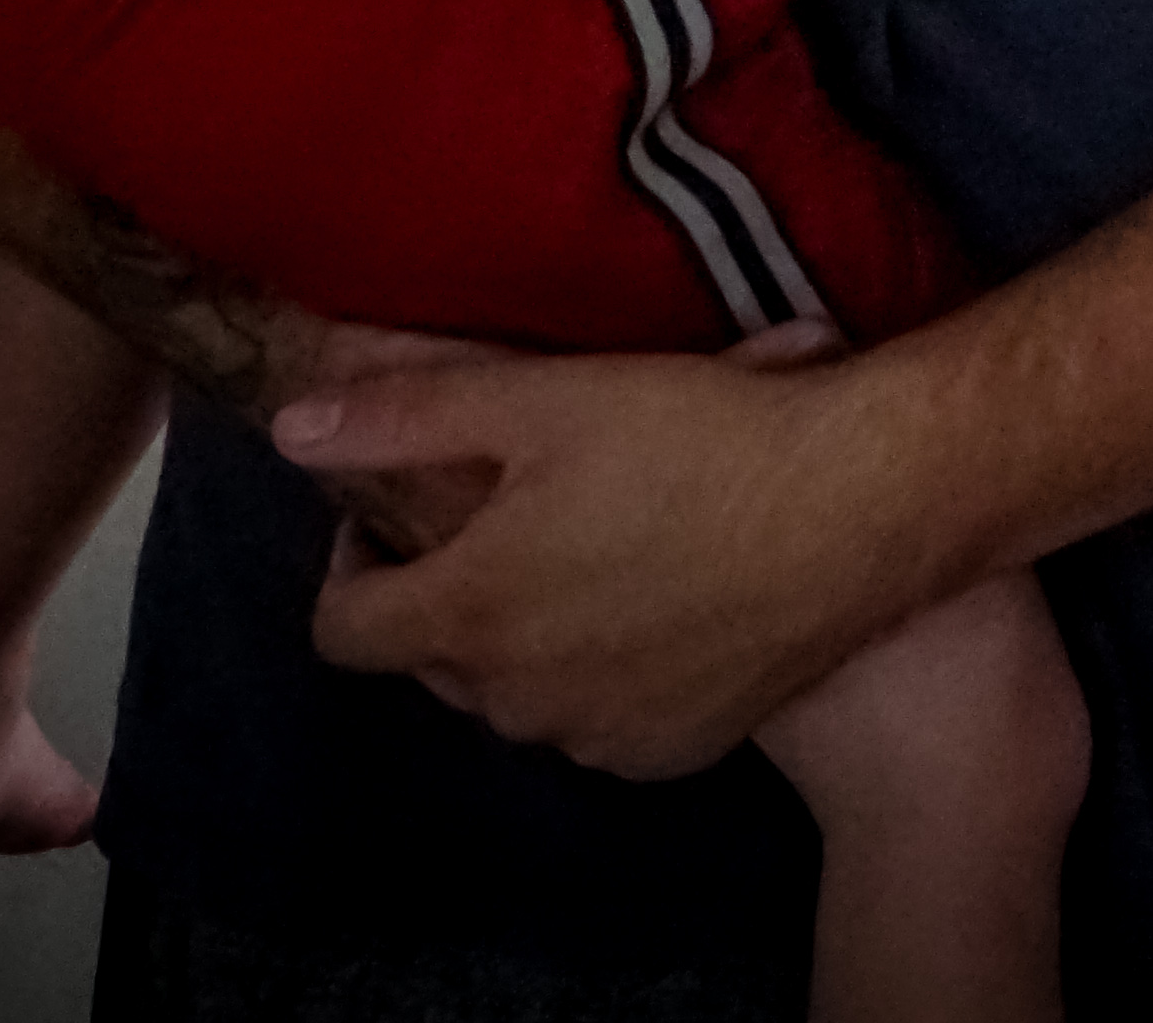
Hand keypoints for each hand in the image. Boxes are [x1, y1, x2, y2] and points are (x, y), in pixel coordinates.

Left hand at [277, 325, 941, 779]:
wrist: (860, 509)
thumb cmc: (698, 440)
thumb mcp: (543, 400)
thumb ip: (404, 414)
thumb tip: (292, 428)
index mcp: (467, 612)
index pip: (342, 630)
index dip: (350, 569)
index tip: (396, 518)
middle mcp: (518, 698)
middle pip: (434, 662)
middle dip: (450, 596)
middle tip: (513, 516)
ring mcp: (597, 735)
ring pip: (521, 696)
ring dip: (529, 640)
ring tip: (594, 553)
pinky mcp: (673, 751)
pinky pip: (602, 724)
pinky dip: (607, 679)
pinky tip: (661, 607)